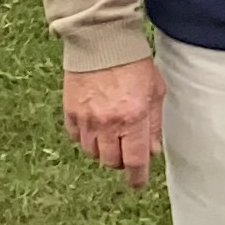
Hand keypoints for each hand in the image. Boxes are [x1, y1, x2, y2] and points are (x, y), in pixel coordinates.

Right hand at [60, 57, 161, 186]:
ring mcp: (86, 119)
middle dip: (121, 161)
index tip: (137, 183)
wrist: (101, 41)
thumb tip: (153, 151)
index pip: (134, 161)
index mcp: (133, 119)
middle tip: (127, 151)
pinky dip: (86, 138)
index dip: (136, 177)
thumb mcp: (155, 92)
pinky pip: (76, 138)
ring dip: (103, 150)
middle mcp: (108, 123)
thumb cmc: (133, 63)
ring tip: (112, 137)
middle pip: (111, 161)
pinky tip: (95, 127)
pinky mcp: (70, 111)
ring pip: (92, 152)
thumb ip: (154, 124)